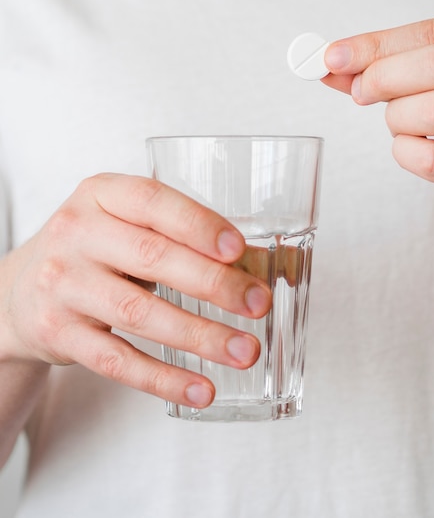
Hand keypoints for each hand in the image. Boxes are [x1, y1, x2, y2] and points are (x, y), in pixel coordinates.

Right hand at [0, 173, 271, 407]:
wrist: (20, 290)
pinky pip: (117, 361)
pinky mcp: (59, 333)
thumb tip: (258, 262)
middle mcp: (76, 233)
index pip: (153, 202)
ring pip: (139, 314)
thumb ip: (184, 235)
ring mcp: (63, 284)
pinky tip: (201, 389)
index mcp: (102, 195)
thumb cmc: (97, 249)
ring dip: (200, 335)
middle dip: (214, 283)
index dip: (198, 225)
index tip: (239, 250)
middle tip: (258, 304)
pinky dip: (163, 378)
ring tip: (244, 351)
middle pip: (152, 257)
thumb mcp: (129, 223)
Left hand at [323, 14, 433, 233]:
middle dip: (383, 76)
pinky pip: (433, 159)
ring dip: (397, 117)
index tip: (334, 56)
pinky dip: (404, 152)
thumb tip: (332, 61)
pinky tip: (411, 149)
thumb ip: (402, 63)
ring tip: (400, 124)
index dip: (376, 44)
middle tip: (360, 92)